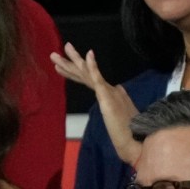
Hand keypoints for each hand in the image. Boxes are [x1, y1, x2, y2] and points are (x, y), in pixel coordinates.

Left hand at [50, 43, 140, 163]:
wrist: (136, 141)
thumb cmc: (128, 134)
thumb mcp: (116, 119)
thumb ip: (113, 110)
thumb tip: (111, 102)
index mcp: (109, 95)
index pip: (88, 81)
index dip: (73, 73)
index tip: (59, 66)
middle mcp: (109, 90)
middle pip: (85, 74)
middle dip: (69, 63)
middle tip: (53, 54)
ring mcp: (109, 92)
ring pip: (89, 73)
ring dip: (75, 60)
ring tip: (66, 47)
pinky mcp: (109, 97)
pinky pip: (99, 79)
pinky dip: (93, 67)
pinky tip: (89, 54)